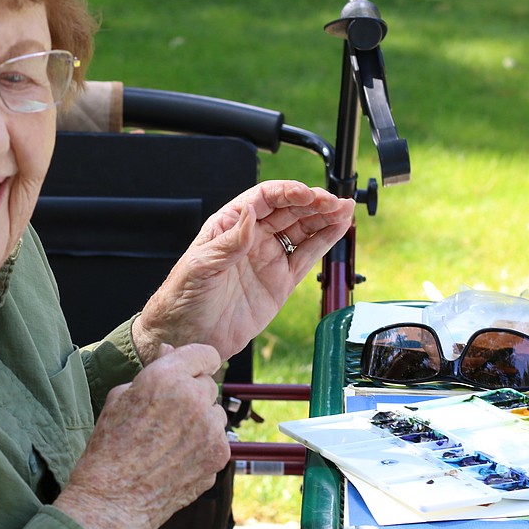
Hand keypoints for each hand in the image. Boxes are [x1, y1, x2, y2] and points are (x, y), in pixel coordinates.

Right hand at [54, 344, 229, 528]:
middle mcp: (194, 398)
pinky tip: (177, 458)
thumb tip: (170, 352)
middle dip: (193, 394)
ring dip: (201, 420)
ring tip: (170, 440)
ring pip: (216, 414)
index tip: (190, 371)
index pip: (205, 354)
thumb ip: (153, 371)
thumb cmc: (110, 446)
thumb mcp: (121, 397)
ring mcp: (210, 430)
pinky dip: (203, 446)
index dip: (197, 362)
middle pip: (209, 385)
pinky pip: (218, 440)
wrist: (114, 499)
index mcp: (166, 377)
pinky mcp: (219, 456)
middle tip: (168, 414)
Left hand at [132, 181, 353, 363]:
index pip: (263, 198)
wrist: (188, 336)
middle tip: (334, 202)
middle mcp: (252, 238)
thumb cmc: (183, 298)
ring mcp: (268, 258)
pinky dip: (325, 240)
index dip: (287, 193)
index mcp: (229, 225)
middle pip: (288, 210)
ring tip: (345, 210)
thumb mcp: (201, 266)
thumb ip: (229, 242)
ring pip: (302, 230)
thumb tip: (250, 215)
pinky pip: (307, 255)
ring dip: (324, 218)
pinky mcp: (280, 281)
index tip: (306, 194)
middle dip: (313, 203)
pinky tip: (340, 227)